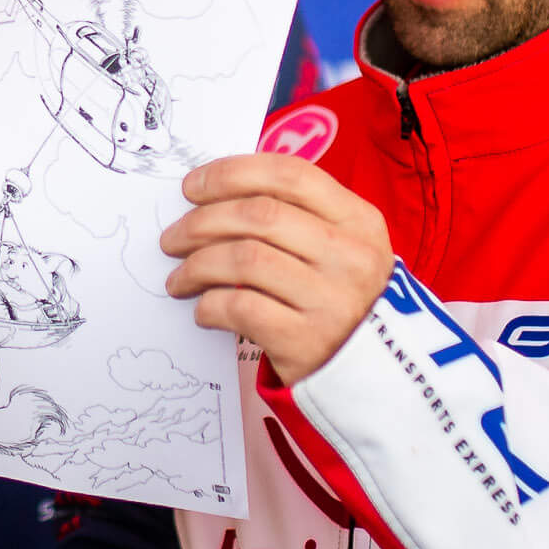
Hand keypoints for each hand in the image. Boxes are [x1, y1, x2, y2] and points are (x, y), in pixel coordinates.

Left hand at [160, 153, 394, 384]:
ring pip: (244, 259)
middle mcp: (349, 256)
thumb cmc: (342, 300)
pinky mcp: (307, 341)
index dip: (232, 174)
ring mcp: (331, 300)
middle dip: (201, 222)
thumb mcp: (341, 248)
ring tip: (180, 278)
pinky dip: (210, 305)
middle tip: (173, 238)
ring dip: (197, 265)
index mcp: (358, 220)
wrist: (375, 374)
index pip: (290, 175)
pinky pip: (241, 308)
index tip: (193, 186)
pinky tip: (203, 310)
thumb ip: (295, 216)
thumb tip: (216, 195)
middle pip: (258, 215)